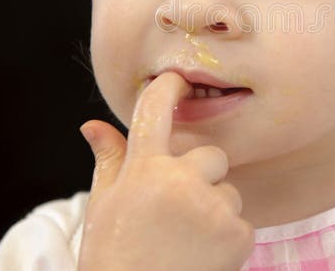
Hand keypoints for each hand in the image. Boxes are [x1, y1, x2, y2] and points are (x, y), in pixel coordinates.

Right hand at [77, 72, 254, 270]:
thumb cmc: (115, 255)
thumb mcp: (104, 207)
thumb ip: (109, 161)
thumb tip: (93, 126)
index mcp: (143, 170)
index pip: (154, 112)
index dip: (167, 89)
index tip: (176, 81)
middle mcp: (179, 181)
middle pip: (211, 156)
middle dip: (202, 177)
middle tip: (178, 212)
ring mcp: (212, 207)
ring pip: (229, 191)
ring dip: (215, 210)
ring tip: (186, 241)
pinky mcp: (237, 234)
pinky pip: (241, 222)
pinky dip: (227, 238)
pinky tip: (202, 256)